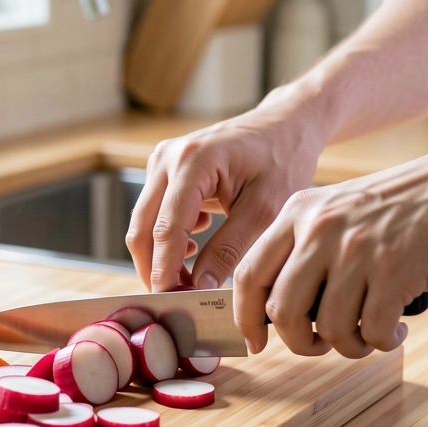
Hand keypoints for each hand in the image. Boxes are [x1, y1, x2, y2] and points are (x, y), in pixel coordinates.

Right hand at [126, 88, 330, 291]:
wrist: (285, 125)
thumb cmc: (283, 159)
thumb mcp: (265, 210)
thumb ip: (229, 249)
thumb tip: (199, 286)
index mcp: (192, 161)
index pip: (166, 228)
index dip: (165, 270)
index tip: (171, 302)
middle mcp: (167, 157)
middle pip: (142, 228)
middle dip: (155, 268)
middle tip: (177, 299)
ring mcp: (161, 161)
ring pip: (143, 222)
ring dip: (161, 255)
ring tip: (191, 278)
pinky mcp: (164, 169)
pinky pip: (153, 212)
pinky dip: (167, 237)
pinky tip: (195, 248)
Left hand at [233, 136, 427, 357]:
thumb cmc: (405, 206)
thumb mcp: (339, 210)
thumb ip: (305, 249)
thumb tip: (278, 312)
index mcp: (298, 212)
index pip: (249, 274)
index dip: (245, 317)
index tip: (255, 341)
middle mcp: (320, 229)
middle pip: (282, 311)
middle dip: (299, 343)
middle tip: (322, 344)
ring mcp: (356, 250)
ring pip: (328, 328)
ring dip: (349, 345)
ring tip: (370, 333)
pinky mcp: (394, 271)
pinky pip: (370, 331)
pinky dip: (382, 342)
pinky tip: (395, 330)